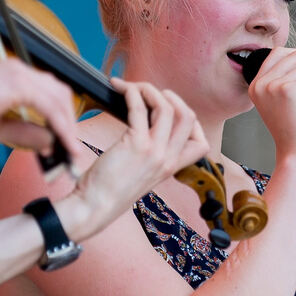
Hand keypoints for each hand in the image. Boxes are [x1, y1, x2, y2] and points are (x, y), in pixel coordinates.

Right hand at [0, 58, 81, 161]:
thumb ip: (25, 134)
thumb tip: (50, 144)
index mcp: (15, 77)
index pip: (50, 94)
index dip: (62, 118)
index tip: (66, 141)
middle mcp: (20, 71)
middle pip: (61, 94)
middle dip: (70, 122)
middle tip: (73, 149)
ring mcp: (20, 74)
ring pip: (60, 100)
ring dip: (69, 127)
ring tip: (72, 152)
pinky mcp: (17, 84)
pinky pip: (50, 107)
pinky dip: (60, 126)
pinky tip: (64, 144)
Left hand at [64, 78, 208, 239]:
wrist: (95, 207)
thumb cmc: (109, 192)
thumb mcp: (141, 176)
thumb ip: (150, 157)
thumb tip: (145, 127)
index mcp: (171, 169)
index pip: (200, 143)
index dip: (190, 122)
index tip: (171, 111)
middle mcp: (168, 160)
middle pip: (188, 117)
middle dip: (171, 97)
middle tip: (150, 93)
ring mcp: (155, 152)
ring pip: (167, 108)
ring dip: (149, 90)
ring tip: (133, 88)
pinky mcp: (136, 145)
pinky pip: (140, 108)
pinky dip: (132, 93)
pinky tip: (121, 90)